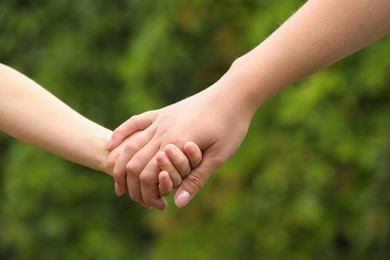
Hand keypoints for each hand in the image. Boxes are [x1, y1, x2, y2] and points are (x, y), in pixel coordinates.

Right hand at [107, 83, 253, 208]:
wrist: (233, 94)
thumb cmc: (231, 125)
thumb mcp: (219, 155)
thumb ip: (196, 179)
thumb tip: (178, 204)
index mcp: (175, 144)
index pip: (148, 175)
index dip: (147, 194)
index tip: (154, 206)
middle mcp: (162, 131)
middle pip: (133, 162)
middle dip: (131, 185)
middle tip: (134, 199)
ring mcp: (160, 120)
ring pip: (130, 145)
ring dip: (120, 166)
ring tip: (118, 183)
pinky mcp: (162, 112)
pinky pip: (134, 123)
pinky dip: (120, 136)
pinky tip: (110, 146)